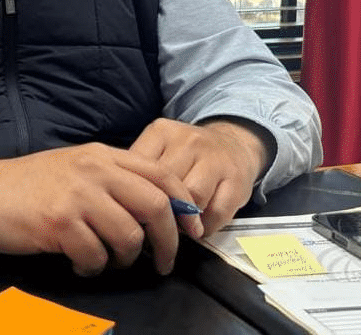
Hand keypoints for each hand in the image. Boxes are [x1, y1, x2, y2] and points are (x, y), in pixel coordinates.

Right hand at [0, 144, 201, 275]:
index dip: (184, 206)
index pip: (162, 175)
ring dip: (124, 258)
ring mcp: (76, 195)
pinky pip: (95, 255)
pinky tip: (78, 262)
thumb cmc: (29, 185)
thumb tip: (156, 209)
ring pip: (128, 235)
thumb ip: (111, 179)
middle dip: (167, 241)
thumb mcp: (75, 168)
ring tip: (107, 260)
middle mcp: (94, 170)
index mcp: (102, 155)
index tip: (192, 232)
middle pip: (155, 205)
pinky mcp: (58, 222)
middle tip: (162, 262)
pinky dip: (92, 266)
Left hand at [129, 117, 270, 235]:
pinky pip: (217, 213)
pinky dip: (206, 227)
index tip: (134, 209)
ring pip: (192, 198)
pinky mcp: (236, 181)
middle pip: (165, 184)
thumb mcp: (159, 149)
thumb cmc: (187, 154)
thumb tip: (124, 206)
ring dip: (183, 220)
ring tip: (177, 227)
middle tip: (155, 224)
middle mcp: (188, 141)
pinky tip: (199, 226)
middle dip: (159, 209)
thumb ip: (141, 171)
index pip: (140, 167)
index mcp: (162, 132)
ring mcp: (215, 159)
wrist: (234, 143)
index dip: (135, 194)